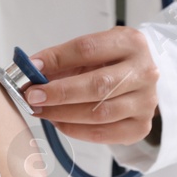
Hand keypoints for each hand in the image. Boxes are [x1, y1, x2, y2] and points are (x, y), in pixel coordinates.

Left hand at [27, 27, 159, 145]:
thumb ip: (63, 60)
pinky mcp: (141, 126)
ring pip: (99, 113)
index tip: (32, 68)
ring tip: (40, 110)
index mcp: (130, 43)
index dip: (56, 59)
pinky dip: (75, 130)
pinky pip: (103, 134)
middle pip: (98, 85)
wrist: (139, 79)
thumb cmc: (110, 62)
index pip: (88, 49)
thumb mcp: (90, 51)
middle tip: (32, 96)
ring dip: (63, 113)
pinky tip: (58, 122)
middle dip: (59, 92)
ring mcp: (146, 102)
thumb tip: (30, 72)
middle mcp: (144, 72)